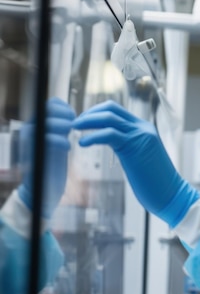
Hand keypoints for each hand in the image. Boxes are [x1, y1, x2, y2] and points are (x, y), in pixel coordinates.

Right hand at [18, 97, 74, 217]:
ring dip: (64, 127)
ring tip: (70, 136)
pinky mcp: (35, 153)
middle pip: (49, 107)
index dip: (65, 108)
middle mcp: (30, 129)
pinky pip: (49, 139)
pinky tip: (67, 148)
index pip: (51, 103)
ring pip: (49, 121)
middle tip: (74, 127)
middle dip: (66, 115)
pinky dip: (62, 141)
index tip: (75, 119)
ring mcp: (31, 141)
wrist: (43, 190)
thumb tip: (72, 116)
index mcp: (37, 125)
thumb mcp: (58, 142)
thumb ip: (61, 128)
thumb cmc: (53, 166)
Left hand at [72, 100, 199, 226]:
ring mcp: (140, 136)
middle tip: (75, 124)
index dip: (96, 112)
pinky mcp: (134, 146)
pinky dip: (92, 136)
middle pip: (111, 109)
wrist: (171, 194)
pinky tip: (82, 143)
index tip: (84, 122)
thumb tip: (111, 143)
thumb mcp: (139, 157)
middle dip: (89, 113)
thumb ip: (127, 146)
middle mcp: (143, 128)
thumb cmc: (155, 182)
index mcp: (144, 129)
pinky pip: (109, 134)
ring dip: (87, 121)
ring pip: (108, 118)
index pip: (117, 110)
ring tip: (74, 130)